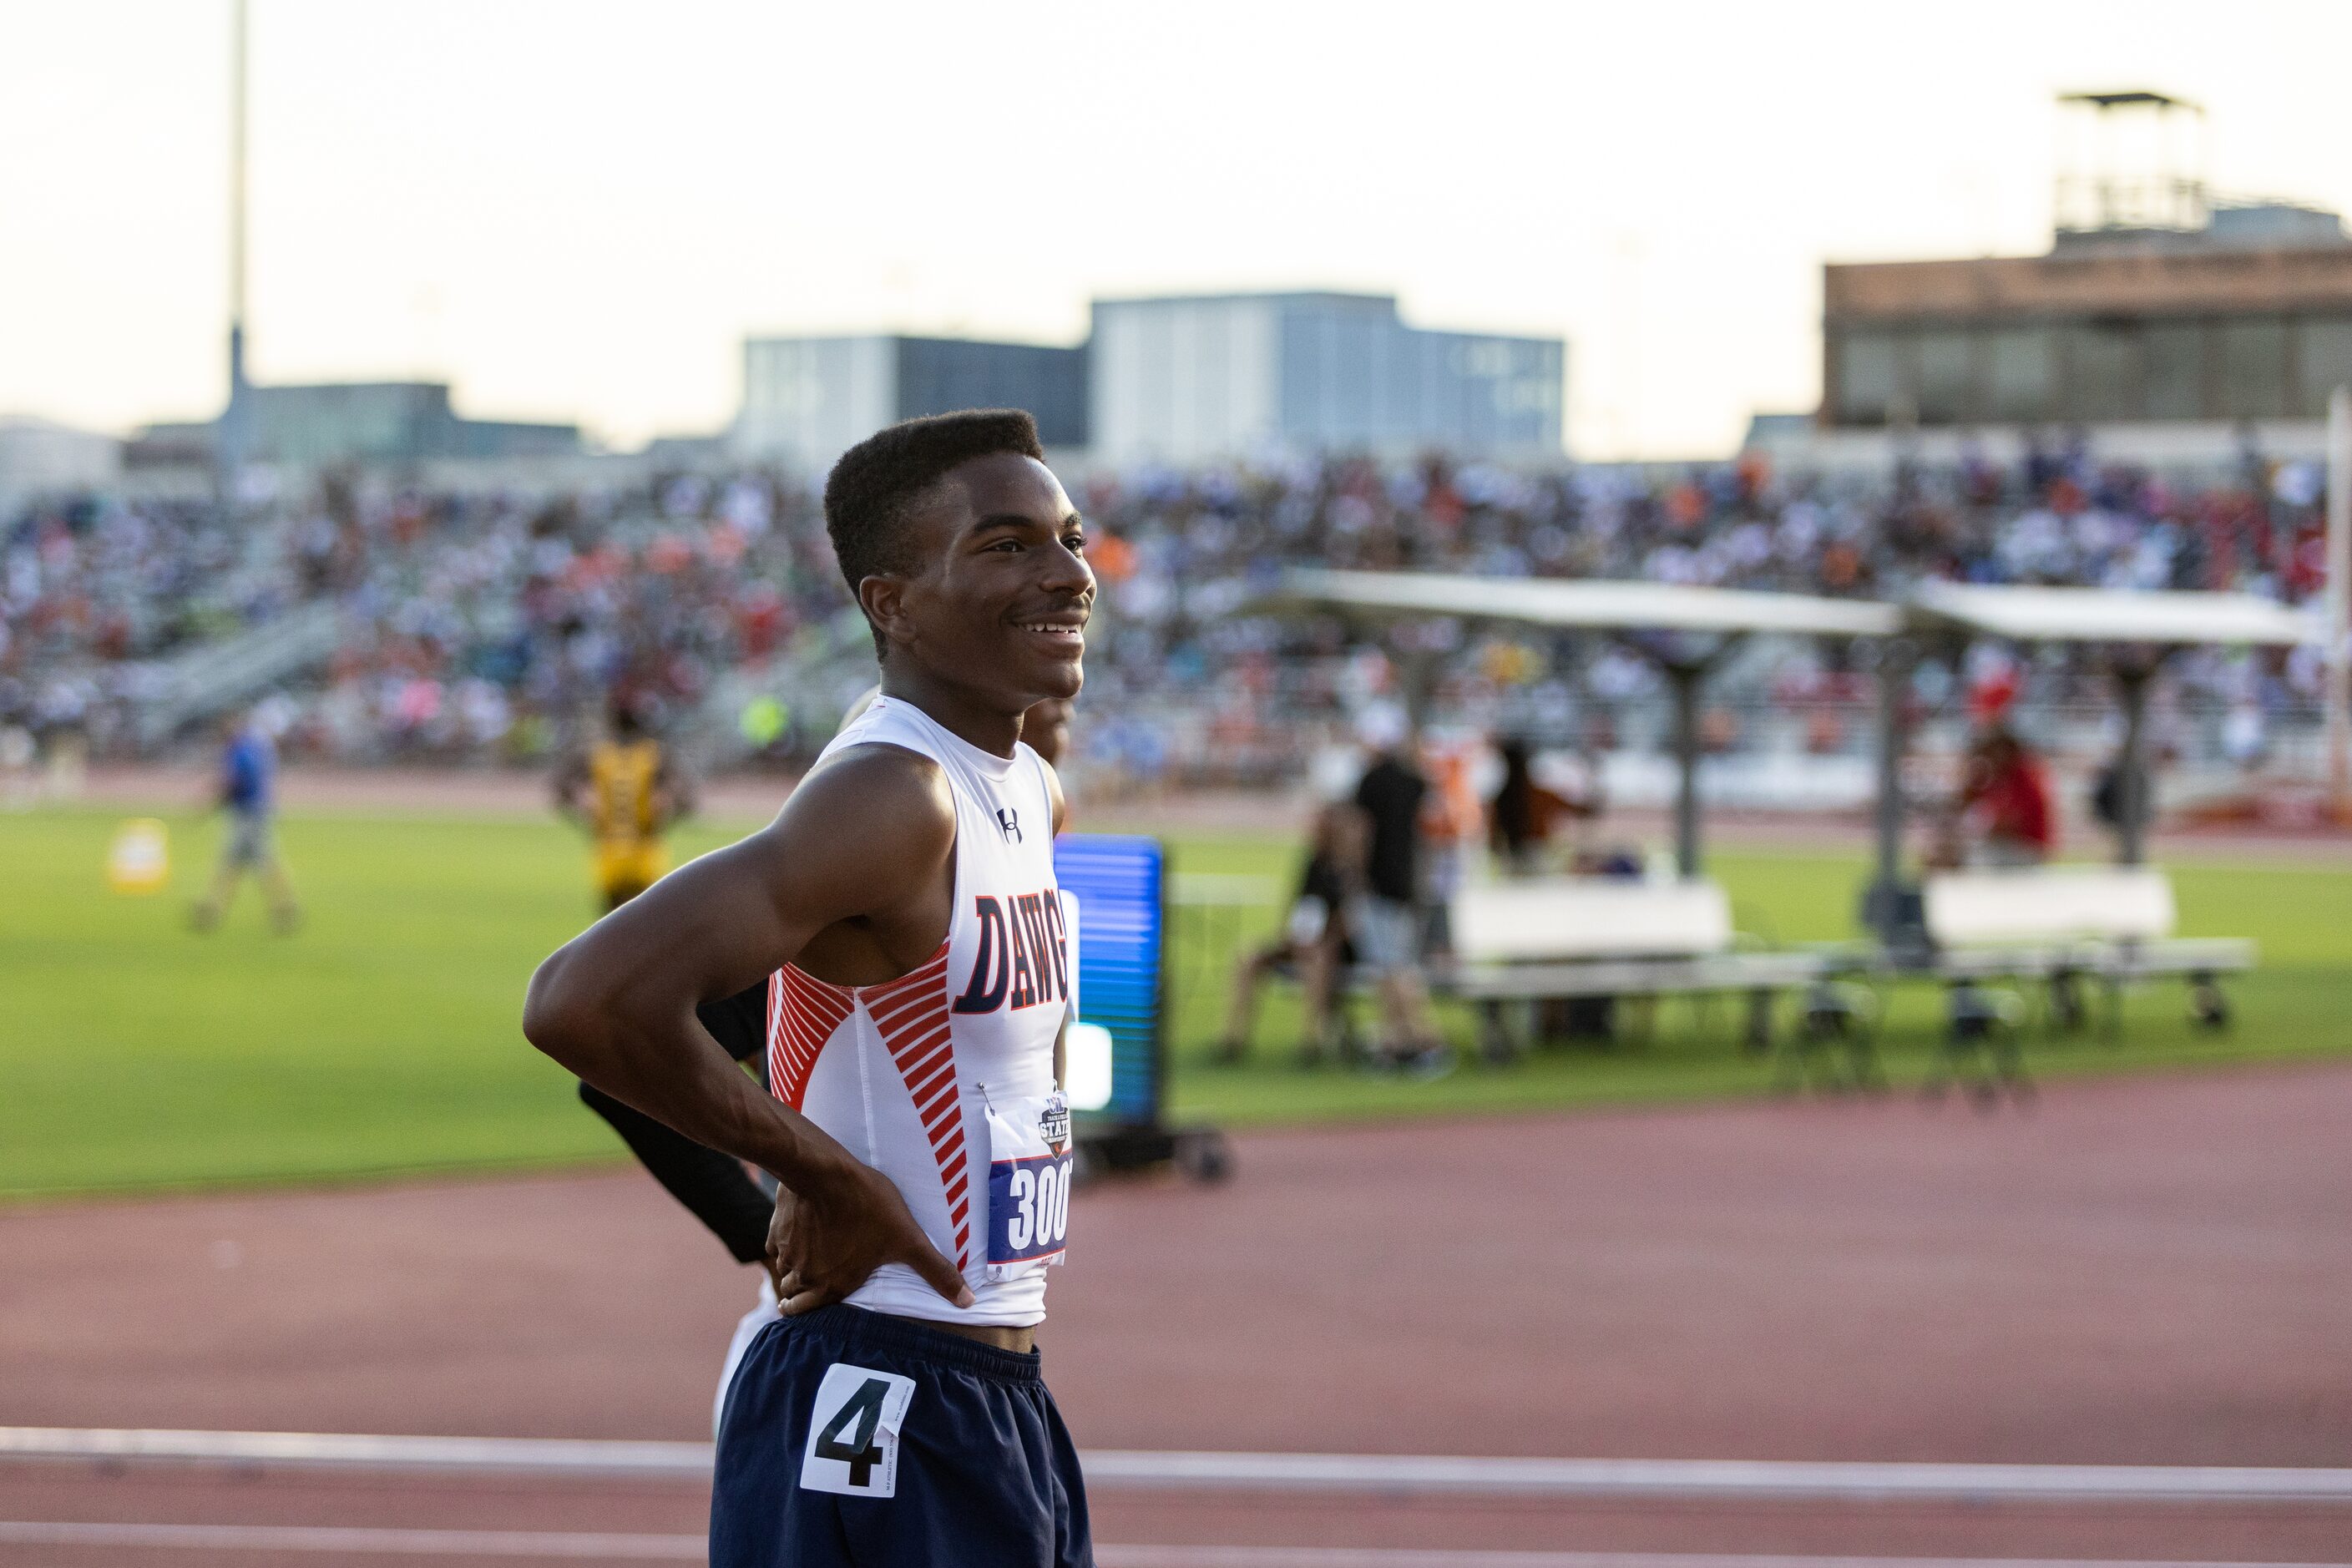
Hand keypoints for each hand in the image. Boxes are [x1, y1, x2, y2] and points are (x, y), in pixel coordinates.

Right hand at [766, 1154, 973, 1315]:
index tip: (808, 1306)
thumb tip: (968, 1302)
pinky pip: (775, 1246)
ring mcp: (788, 1252)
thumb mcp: (909, 1239)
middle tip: (808, 1287)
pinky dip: (784, 1245)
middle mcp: (805, 1276)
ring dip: (791, 1270)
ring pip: (783, 1272)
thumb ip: (936, 1272)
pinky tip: (798, 1234)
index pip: (805, 1313)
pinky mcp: (776, 1228)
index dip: (806, 1311)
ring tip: (808, 1259)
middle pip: (790, 1297)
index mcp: (832, 1286)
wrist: (824, 1171)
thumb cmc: (868, 1206)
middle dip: (796, 1296)